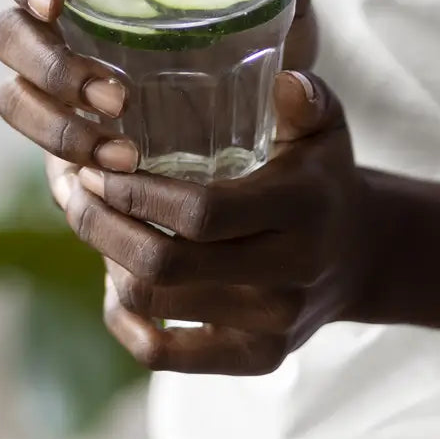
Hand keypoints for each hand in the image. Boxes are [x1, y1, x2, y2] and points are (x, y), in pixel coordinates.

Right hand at [0, 0, 340, 186]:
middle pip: (6, 35)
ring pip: (13, 98)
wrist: (240, 86)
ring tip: (126, 155)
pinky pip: (40, 152)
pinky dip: (69, 168)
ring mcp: (51, 84)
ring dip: (57, 128)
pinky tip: (114, 184)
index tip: (56, 2)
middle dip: (49, 69)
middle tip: (117, 97)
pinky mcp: (63, 135)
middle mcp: (53, 26)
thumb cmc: (243, 17)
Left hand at [59, 72, 371, 375]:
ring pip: (155, 305)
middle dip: (104, 226)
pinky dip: (125, 319)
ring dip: (108, 261)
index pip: (203, 214)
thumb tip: (281, 78)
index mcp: (303, 211)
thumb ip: (304, 98)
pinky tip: (114, 279)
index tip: (100, 166)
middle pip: (166, 265)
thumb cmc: (322, 175)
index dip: (139, 194)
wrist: (363, 255)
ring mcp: (272, 326)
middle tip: (77, 190)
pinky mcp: (255, 360)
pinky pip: (164, 356)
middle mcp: (290, 276)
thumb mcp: (324, 127)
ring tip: (92, 221)